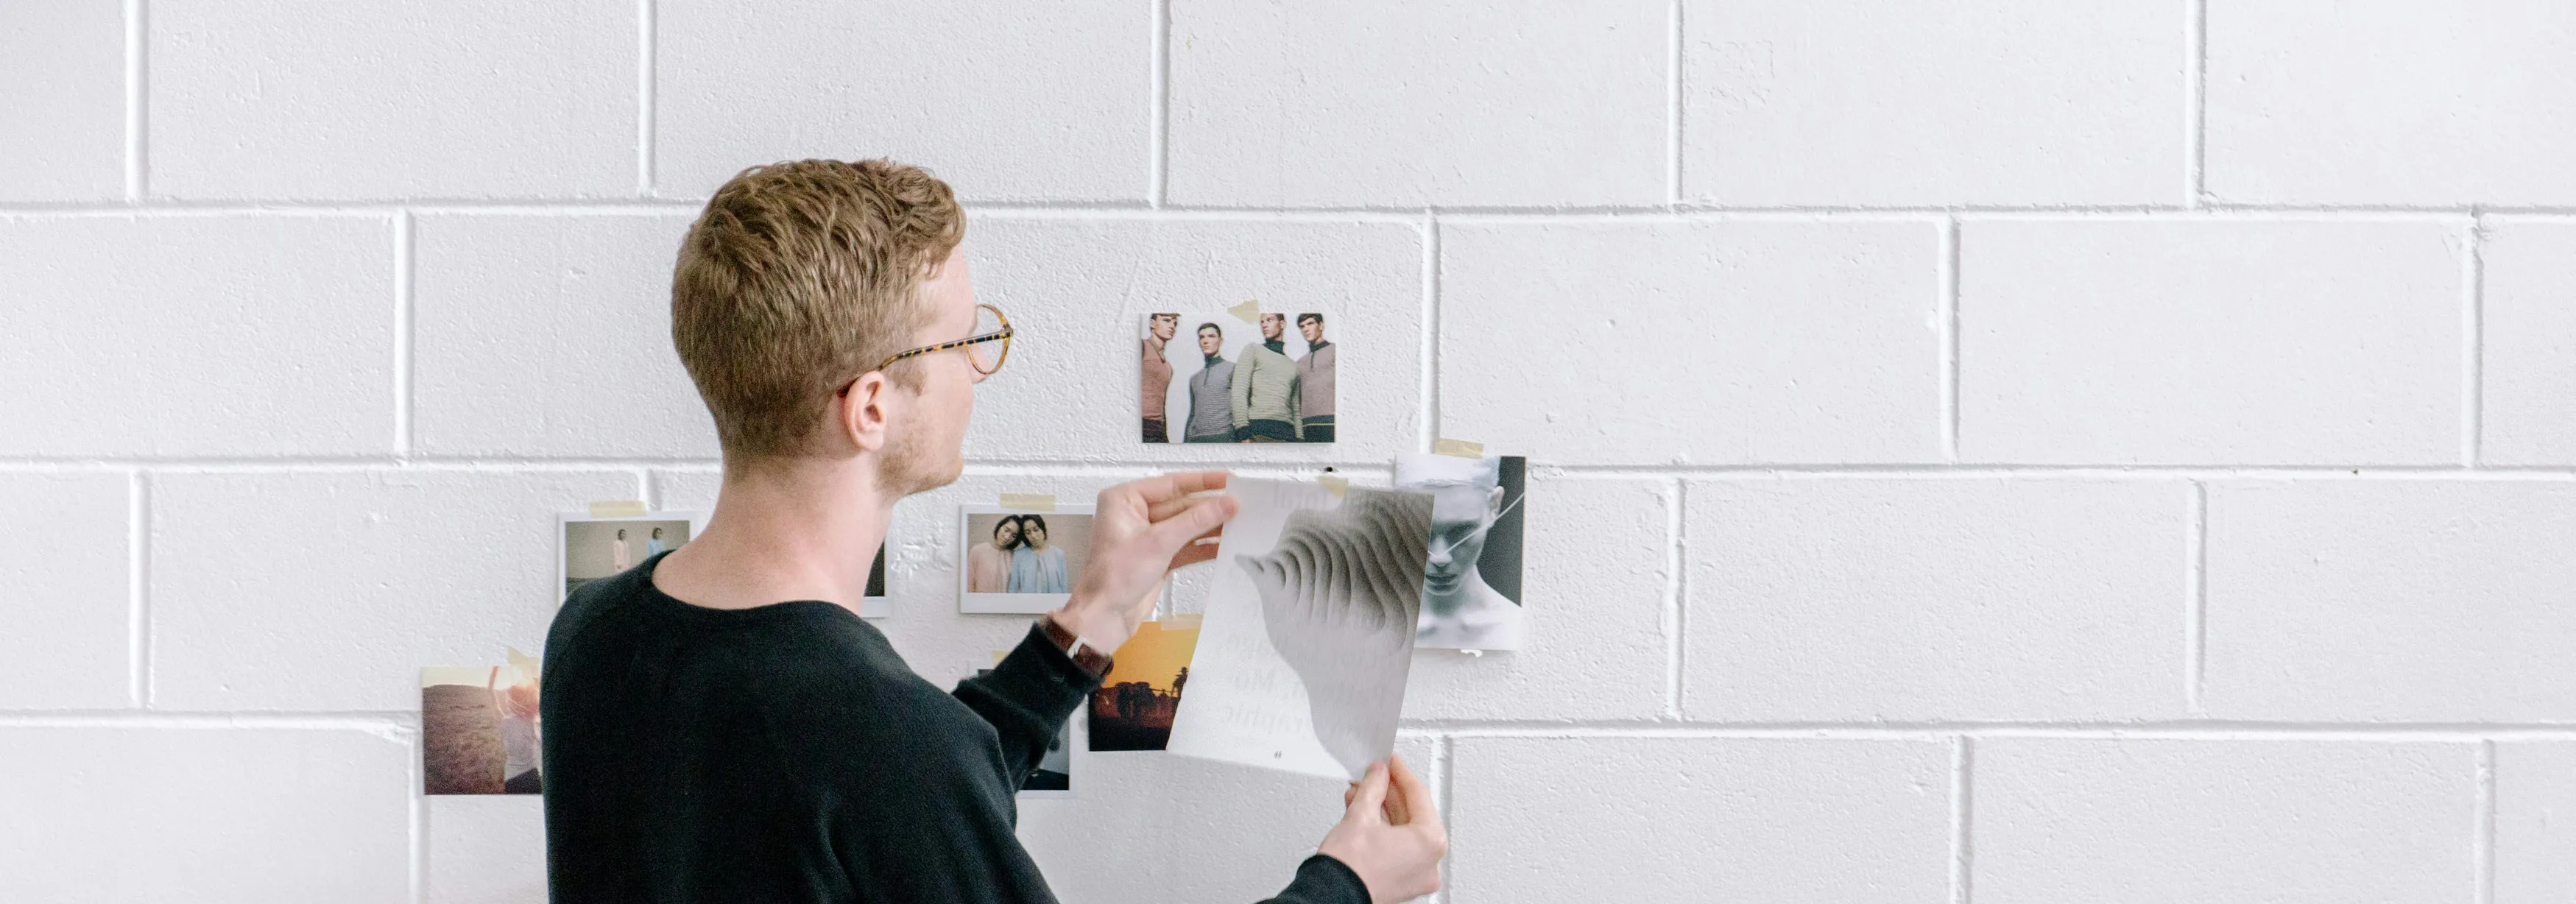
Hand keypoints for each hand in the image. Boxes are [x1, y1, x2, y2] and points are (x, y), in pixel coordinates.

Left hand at [1055, 471, 1237, 649]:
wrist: (1104, 617)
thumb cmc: (1118, 575)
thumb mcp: (1160, 542)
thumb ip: (1196, 520)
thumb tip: (1228, 503)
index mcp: (1125, 499)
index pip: (1171, 484)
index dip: (1203, 482)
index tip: (1231, 480)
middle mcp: (1135, 514)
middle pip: (1181, 505)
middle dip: (1210, 507)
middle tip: (1243, 505)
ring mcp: (1147, 536)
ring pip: (1185, 526)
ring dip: (1210, 527)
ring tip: (1242, 523)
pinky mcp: (1157, 557)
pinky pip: (1185, 545)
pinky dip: (1203, 546)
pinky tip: (1226, 545)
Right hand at [1317, 755, 1445, 902]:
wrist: (1330, 896)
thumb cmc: (1350, 869)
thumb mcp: (1361, 815)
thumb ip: (1374, 787)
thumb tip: (1379, 773)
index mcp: (1431, 843)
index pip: (1418, 795)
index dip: (1400, 772)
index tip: (1390, 761)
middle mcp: (1429, 862)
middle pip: (1412, 814)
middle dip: (1389, 792)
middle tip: (1375, 774)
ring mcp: (1415, 875)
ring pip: (1402, 831)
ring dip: (1381, 809)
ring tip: (1362, 791)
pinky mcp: (1400, 882)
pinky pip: (1396, 847)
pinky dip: (1381, 830)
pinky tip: (1363, 813)